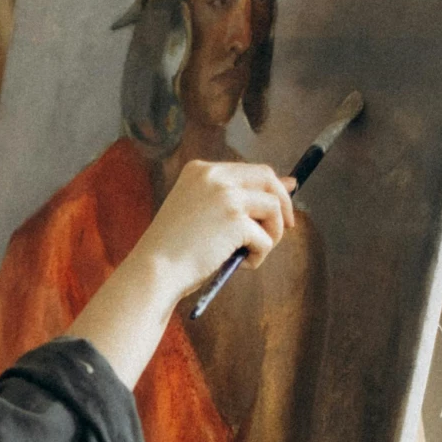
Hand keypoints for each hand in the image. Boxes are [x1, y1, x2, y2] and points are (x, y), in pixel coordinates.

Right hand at [139, 159, 294, 306]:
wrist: (154, 270)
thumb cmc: (175, 249)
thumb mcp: (200, 212)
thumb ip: (235, 197)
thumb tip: (287, 184)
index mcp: (201, 170)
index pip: (249, 171)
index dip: (271, 188)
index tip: (282, 205)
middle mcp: (214, 176)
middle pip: (267, 179)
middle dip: (283, 204)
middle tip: (287, 228)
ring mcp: (226, 196)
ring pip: (273, 208)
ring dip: (272, 234)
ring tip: (251, 253)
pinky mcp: (235, 220)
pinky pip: (266, 238)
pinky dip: (259, 255)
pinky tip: (240, 265)